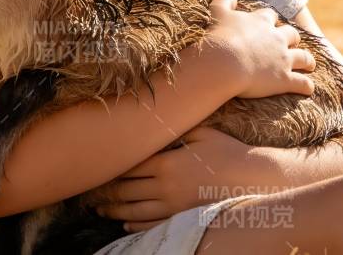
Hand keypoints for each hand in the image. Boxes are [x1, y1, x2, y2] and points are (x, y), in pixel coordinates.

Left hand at [91, 125, 276, 232]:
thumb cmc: (229, 152)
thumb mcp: (202, 132)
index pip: (128, 167)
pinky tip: (125, 223)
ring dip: (113, 211)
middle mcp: (165, 186)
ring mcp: (173, 206)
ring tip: (100, 209)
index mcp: (166, 162)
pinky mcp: (182, 219)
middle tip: (89, 192)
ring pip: (133, 211)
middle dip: (105, 192)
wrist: (253, 178)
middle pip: (125, 190)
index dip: (111, 168)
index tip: (97, 167)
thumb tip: (157, 118)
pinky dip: (134, 225)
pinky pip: (151, 225)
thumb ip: (177, 129)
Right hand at [203, 0, 314, 98]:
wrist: (224, 62)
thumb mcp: (218, 12)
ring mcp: (283, 59)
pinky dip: (306, 86)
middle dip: (293, 38)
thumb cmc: (220, 37)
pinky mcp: (284, 79)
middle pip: (291, 34)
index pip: (270, 16)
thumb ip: (224, 0)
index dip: (270, 20)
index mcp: (261, 22)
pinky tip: (308, 89)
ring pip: (303, 57)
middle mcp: (276, 38)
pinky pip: (302, 83)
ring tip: (310, 64)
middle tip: (292, 42)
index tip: (268, 23)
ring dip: (308, 60)